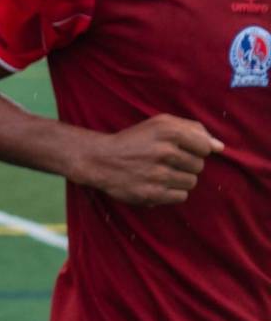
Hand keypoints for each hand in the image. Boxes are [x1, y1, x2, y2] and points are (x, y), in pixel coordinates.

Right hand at [74, 114, 223, 205]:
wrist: (100, 159)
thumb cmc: (134, 140)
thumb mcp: (158, 124)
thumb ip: (192, 129)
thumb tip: (219, 146)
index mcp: (167, 131)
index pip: (204, 146)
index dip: (195, 149)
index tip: (180, 149)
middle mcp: (164, 151)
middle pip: (198, 166)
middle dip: (186, 164)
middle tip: (165, 161)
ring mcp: (158, 174)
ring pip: (191, 182)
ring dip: (179, 179)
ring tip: (160, 172)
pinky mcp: (153, 193)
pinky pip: (181, 196)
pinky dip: (171, 192)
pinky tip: (157, 184)